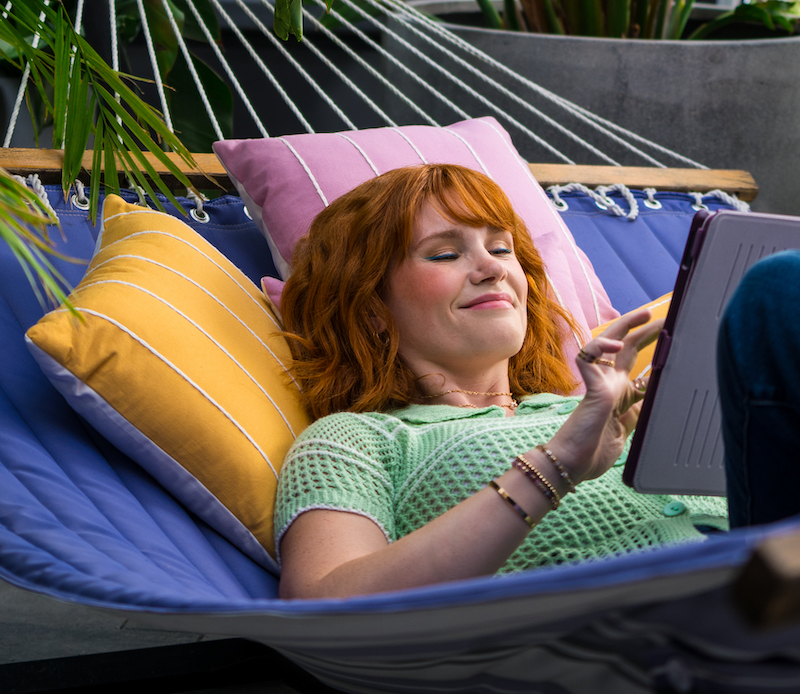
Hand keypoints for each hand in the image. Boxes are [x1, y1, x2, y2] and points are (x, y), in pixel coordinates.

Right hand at [547, 308, 663, 482]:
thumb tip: (660, 393)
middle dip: (644, 331)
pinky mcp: (590, 385)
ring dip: (627, 326)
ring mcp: (599, 382)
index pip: (637, 367)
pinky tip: (617, 344)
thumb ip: (641, 411)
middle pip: (626, 348)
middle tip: (663, 318)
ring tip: (647, 314)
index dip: (653, 352)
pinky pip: (588, 356)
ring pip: (607, 342)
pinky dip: (600, 345)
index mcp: (620, 395)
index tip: (672, 342)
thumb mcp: (629, 429)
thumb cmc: (595, 452)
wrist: (574, 464)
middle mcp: (609, 384)